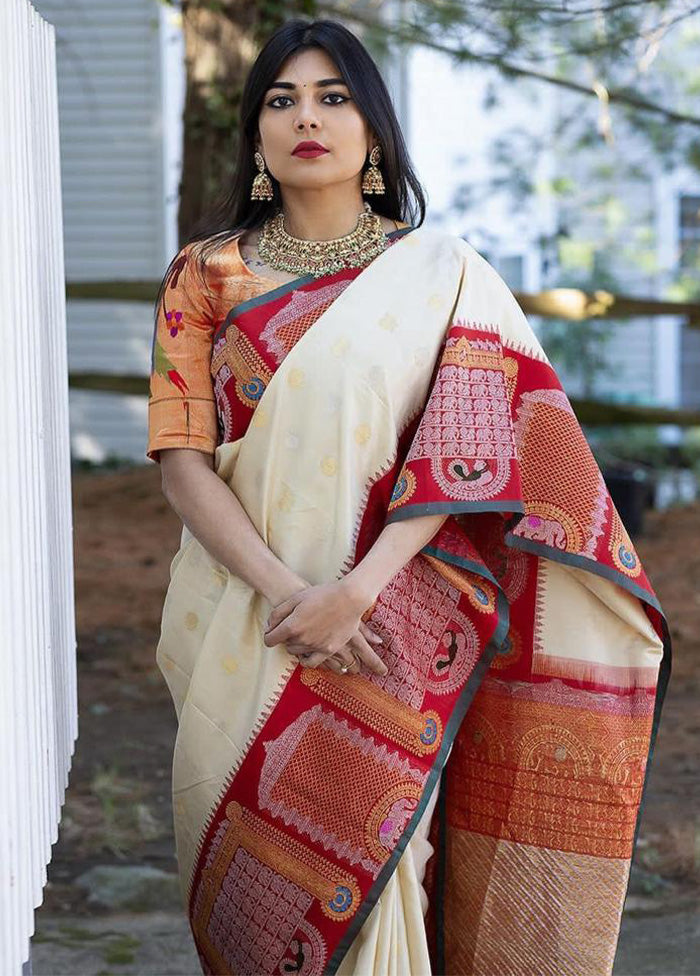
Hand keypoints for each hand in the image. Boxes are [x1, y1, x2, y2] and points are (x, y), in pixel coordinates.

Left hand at [263, 580, 387, 675]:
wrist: (350, 598)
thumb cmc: (323, 594)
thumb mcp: (296, 598)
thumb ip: (278, 613)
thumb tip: (269, 627)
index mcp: (292, 626)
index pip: (269, 640)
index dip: (269, 635)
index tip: (272, 631)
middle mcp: (302, 639)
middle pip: (285, 645)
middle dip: (286, 637)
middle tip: (294, 626)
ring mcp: (316, 646)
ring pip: (297, 652)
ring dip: (297, 644)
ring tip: (305, 633)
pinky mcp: (329, 650)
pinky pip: (311, 662)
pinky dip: (306, 660)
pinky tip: (307, 651)